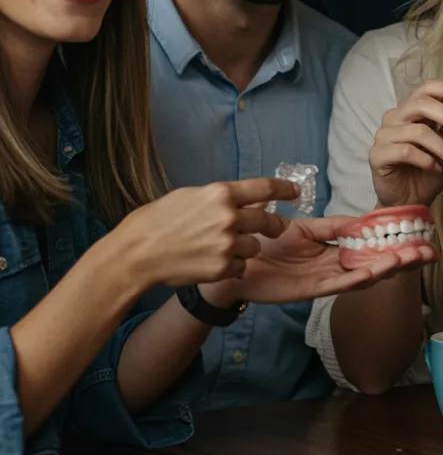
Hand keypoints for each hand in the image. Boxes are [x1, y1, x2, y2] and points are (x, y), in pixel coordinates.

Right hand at [118, 178, 297, 289]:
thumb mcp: (189, 197)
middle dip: (275, 224)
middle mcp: (228, 216)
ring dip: (247, 247)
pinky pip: (241, 266)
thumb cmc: (156, 222)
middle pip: (268, 220)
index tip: (295, 192)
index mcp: (220, 193)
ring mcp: (227, 243)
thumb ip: (219, 197)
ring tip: (225, 248)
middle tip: (275, 226)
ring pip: (255, 245)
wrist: (136, 255)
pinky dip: (233, 266)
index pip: (264, 188)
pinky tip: (214, 263)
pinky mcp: (222, 267)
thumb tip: (240, 197)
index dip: (284, 189)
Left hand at [204, 214, 437, 303]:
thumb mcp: (302, 227)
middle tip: (430, 251)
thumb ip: (332, 226)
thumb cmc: (264, 243)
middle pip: (376, 261)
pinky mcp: (314, 290)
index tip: (418, 233)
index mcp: (334, 248)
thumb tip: (362, 219)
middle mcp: (336, 265)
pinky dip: (364, 276)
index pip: (371, 243)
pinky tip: (382, 268)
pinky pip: (344, 284)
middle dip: (404, 257)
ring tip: (414, 257)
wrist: (235, 261)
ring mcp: (327, 279)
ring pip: (366, 274)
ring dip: (391, 266)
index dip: (394, 239)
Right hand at [370, 80, 442, 206]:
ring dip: (442, 147)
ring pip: (417, 131)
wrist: (412, 203)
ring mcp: (383, 135)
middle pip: (421, 103)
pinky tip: (435, 169)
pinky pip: (406, 150)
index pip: (425, 88)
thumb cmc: (429, 173)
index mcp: (410, 111)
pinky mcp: (377, 155)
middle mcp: (394, 118)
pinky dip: (426, 160)